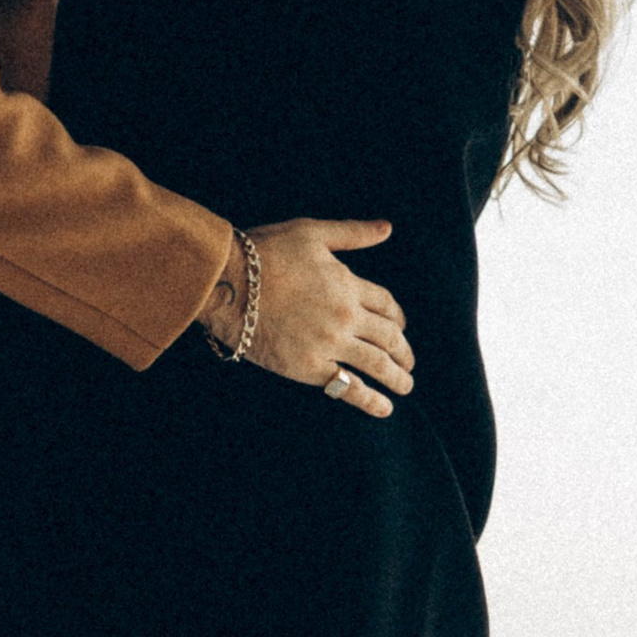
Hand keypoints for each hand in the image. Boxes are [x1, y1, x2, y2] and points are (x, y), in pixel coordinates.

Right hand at [213, 220, 412, 417]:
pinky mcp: (308, 367)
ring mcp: (329, 343)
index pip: (387, 305)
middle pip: (389, 337)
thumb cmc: (265, 253)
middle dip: (403, 352)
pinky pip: (348, 387)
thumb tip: (386, 228)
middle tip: (408, 364)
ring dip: (396, 378)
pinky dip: (370, 400)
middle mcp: (346, 316)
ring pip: (377, 364)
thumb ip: (352, 233)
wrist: (228, 282)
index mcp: (349, 284)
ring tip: (405, 386)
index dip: (398, 317)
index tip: (400, 327)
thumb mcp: (312, 232)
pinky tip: (384, 408)